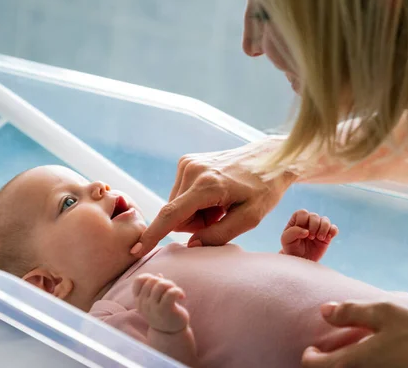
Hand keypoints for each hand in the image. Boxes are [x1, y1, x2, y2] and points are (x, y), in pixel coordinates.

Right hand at [131, 138, 296, 256]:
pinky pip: (181, 194)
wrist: (271, 158)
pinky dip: (195, 201)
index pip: (171, 214)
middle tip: (222, 215)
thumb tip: (191, 246)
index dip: (153, 234)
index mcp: (208, 185)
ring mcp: (188, 163)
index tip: (137, 250)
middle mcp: (192, 170)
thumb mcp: (250, 218)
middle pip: (175, 215)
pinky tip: (216, 195)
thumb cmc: (265, 188)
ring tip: (221, 203)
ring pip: (177, 206)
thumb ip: (219, 234)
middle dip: (195, 223)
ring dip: (196, 213)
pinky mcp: (188, 161)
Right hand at [133, 273, 189, 333]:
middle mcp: (144, 304)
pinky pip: (170, 293)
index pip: (139, 280)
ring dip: (172, 285)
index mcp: (139, 300)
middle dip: (165, 281)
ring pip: (161, 285)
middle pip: (152, 280)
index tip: (159, 284)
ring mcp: (153, 308)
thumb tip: (159, 274)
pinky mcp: (165, 311)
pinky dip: (178, 291)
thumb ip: (156, 288)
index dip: (150, 277)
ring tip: (177, 292)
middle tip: (172, 289)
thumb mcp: (157, 300)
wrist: (171, 332)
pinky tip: (182, 296)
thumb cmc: (164, 313)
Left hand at [280, 210, 337, 261]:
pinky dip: (333, 232)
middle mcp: (309, 222)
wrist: (300, 260)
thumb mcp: (286, 240)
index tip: (301, 233)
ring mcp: (318, 228)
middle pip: (315, 216)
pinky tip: (327, 238)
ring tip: (320, 238)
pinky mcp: (327, 236)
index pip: (303, 213)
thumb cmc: (291, 248)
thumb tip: (306, 231)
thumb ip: (292, 232)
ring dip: (323, 229)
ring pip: (325, 220)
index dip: (303, 221)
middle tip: (310, 237)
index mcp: (297, 220)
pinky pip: (334, 228)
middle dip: (314, 226)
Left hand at [302, 299, 407, 367]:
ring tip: (353, 356)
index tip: (312, 348)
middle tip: (328, 354)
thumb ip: (350, 311)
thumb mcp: (384, 311)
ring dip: (346, 366)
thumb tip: (324, 310)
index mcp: (354, 361)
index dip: (309, 356)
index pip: (315, 365)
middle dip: (326, 365)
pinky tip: (376, 358)